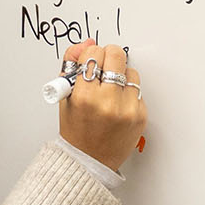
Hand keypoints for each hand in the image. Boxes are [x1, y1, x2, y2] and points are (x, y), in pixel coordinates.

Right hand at [57, 41, 146, 171]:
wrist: (90, 161)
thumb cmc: (75, 129)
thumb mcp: (64, 96)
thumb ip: (71, 65)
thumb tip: (86, 44)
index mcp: (84, 97)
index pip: (93, 54)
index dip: (90, 55)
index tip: (89, 63)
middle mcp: (108, 102)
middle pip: (116, 55)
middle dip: (108, 56)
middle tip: (103, 66)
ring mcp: (127, 109)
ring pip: (130, 71)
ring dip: (120, 75)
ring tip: (109, 90)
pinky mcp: (141, 115)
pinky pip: (138, 89)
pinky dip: (128, 92)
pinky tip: (117, 104)